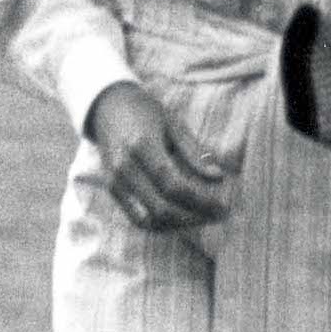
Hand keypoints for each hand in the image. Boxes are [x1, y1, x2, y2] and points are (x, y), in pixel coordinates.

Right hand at [85, 82, 232, 230]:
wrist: (107, 106)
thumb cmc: (146, 112)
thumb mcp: (174, 124)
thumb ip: (194, 152)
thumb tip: (219, 177)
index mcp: (142, 147)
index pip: (174, 186)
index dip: (201, 201)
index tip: (223, 206)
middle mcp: (124, 168)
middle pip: (161, 209)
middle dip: (194, 217)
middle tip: (218, 215)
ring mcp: (115, 181)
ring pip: (149, 220)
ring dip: (179, 225)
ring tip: (204, 218)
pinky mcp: (112, 190)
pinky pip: (137, 218)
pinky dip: (162, 224)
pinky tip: (183, 217)